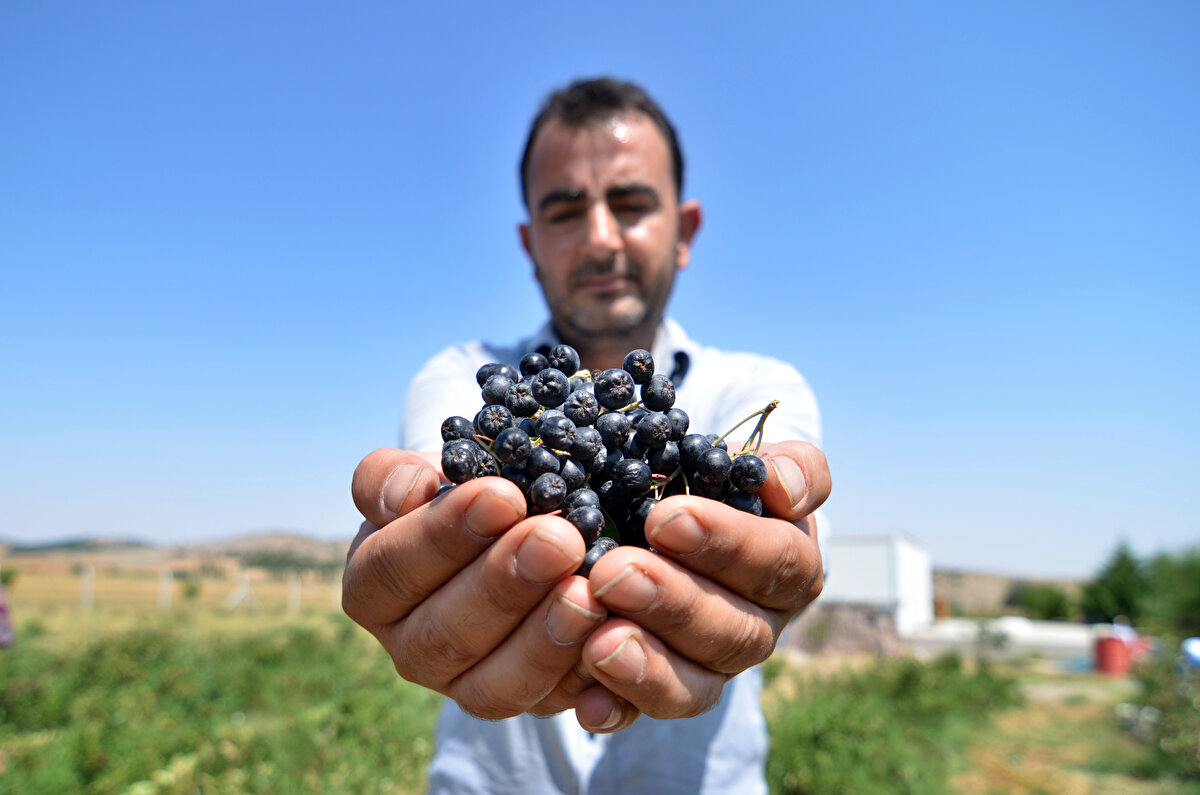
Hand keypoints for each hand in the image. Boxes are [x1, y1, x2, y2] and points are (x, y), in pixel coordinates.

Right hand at [342, 449, 607, 718]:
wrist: (519, 526)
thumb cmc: (464, 491)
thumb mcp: (429, 473)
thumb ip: (395, 477)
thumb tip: (408, 490)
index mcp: (373, 589)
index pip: (392, 569)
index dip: (443, 535)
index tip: (502, 495)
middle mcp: (413, 650)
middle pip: (444, 635)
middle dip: (504, 585)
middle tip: (558, 539)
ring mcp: (470, 687)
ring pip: (497, 686)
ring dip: (545, 640)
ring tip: (588, 592)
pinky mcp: (530, 705)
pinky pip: (557, 704)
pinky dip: (587, 675)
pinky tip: (616, 634)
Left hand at [573, 440, 830, 731]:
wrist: (667, 519)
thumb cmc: (711, 483)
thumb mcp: (750, 464)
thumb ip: (789, 467)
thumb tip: (784, 488)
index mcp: (791, 566)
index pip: (775, 562)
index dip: (726, 543)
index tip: (665, 519)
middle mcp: (759, 627)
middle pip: (732, 630)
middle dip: (672, 602)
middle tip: (613, 575)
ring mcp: (712, 669)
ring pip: (695, 684)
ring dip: (647, 664)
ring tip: (598, 642)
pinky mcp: (664, 695)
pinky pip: (644, 714)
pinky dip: (617, 710)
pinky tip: (586, 705)